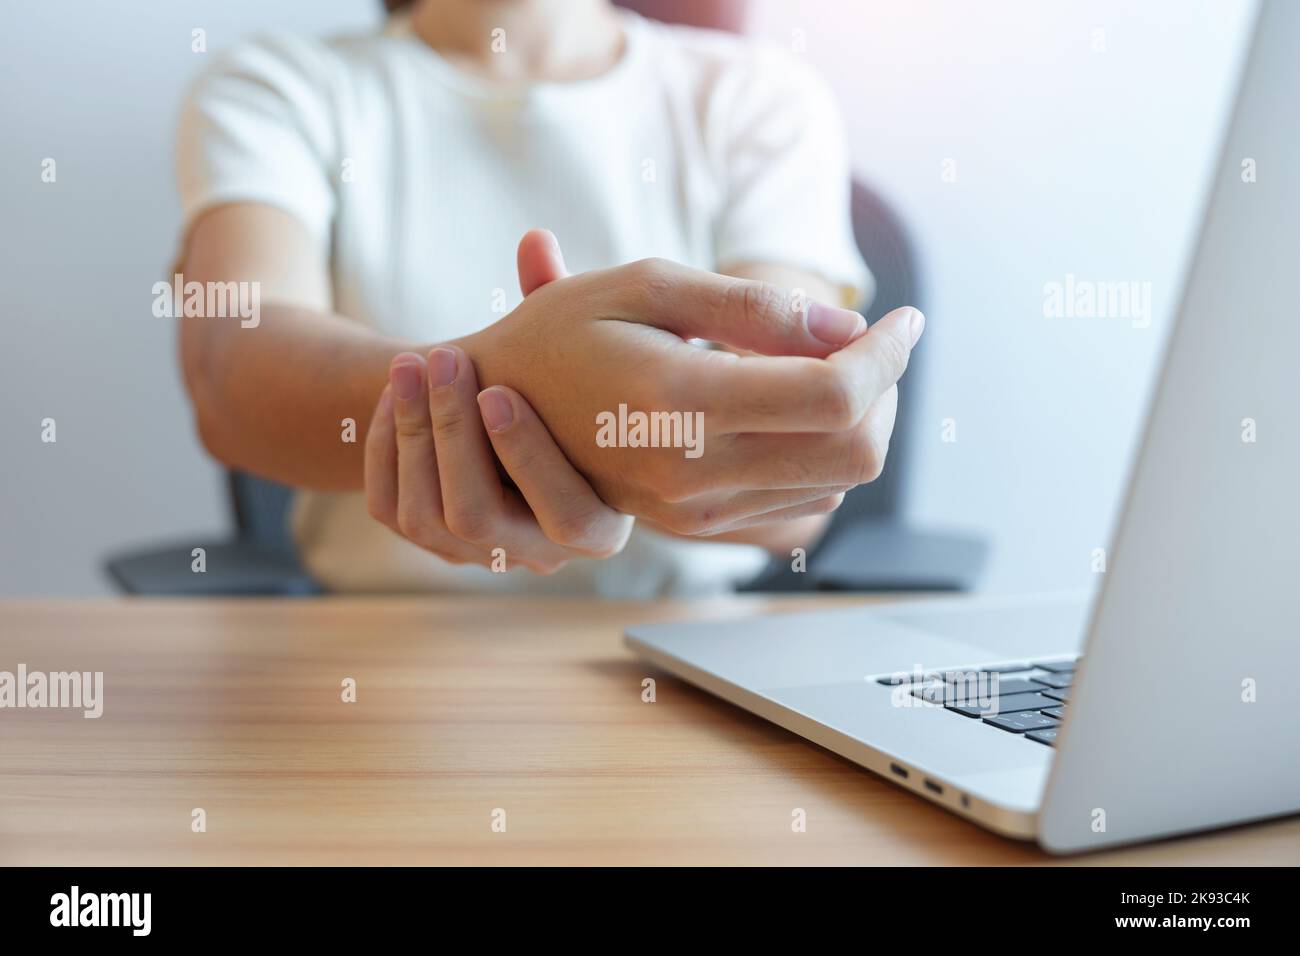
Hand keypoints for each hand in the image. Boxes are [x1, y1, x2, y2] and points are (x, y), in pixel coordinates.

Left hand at [363, 238, 633, 573]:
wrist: (520, 421)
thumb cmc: (564, 382)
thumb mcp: (572, 343)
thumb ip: (558, 299)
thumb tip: (534, 240)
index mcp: (599, 525)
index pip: (567, 514)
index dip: (527, 457)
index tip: (497, 390)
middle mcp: (539, 553)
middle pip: (478, 517)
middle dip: (452, 436)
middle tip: (442, 360)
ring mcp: (480, 552)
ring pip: (428, 518)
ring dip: (415, 437)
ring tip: (411, 366)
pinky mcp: (432, 540)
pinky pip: (392, 510)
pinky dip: (386, 452)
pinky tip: (396, 396)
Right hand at [455, 231, 923, 536]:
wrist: (499, 406)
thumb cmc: (567, 329)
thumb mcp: (647, 284)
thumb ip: (753, 306)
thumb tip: (847, 327)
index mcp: (681, 402)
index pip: (835, 394)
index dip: (889, 353)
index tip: (904, 317)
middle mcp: (692, 472)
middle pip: (856, 451)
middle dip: (886, 390)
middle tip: (870, 343)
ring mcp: (695, 510)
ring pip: (838, 481)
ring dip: (860, 421)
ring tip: (828, 365)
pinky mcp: (698, 524)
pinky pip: (801, 500)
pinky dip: (824, 452)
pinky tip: (795, 408)